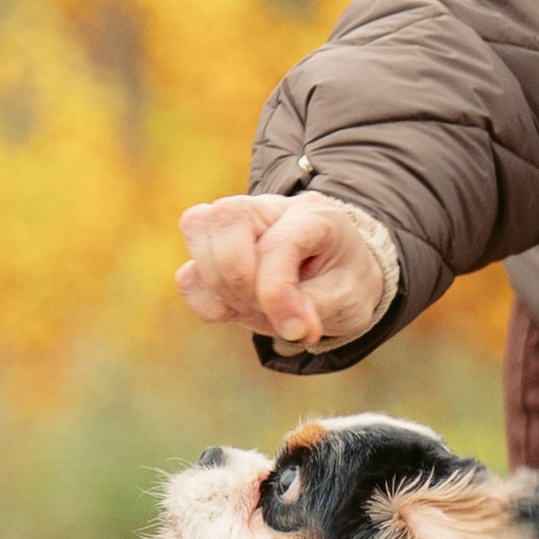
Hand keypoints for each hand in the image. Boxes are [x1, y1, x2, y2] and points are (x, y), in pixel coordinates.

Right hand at [174, 195, 388, 353]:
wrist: (340, 278)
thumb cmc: (346, 281)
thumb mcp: (351, 296)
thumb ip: (316, 309)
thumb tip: (289, 329)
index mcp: (311, 214)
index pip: (278, 244)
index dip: (279, 294)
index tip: (297, 330)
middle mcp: (268, 208)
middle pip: (224, 218)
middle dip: (239, 278)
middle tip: (266, 308)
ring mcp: (236, 224)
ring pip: (196, 229)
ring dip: (219, 286)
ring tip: (253, 308)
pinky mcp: (214, 251)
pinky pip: (187, 274)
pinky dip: (206, 300)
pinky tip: (237, 309)